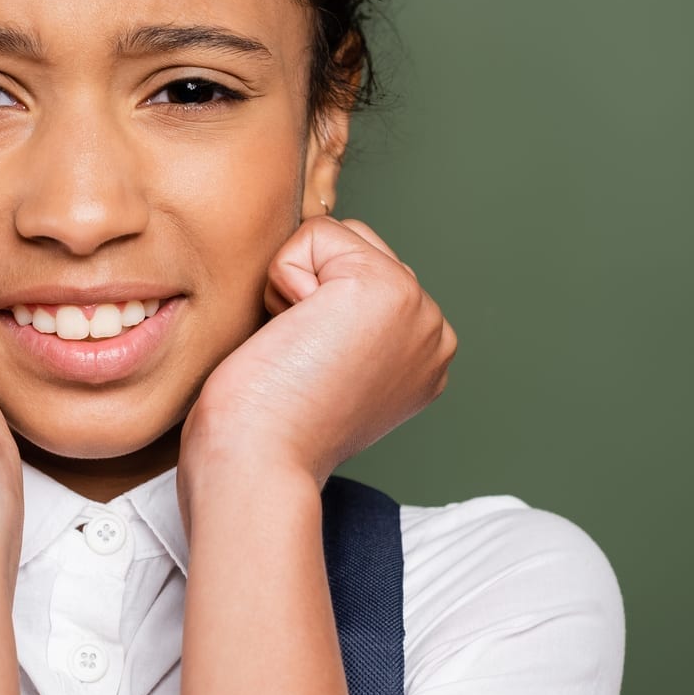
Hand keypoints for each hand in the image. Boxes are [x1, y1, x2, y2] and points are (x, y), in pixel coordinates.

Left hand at [179, 214, 455, 496]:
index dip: (315, 307)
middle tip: (301, 360)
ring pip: (335, 237)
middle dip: (308, 288)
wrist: (260, 460)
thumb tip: (317, 289)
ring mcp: (419, 308)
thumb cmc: (268, 427)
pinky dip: (283, 279)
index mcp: (425, 356)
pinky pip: (314, 234)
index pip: (365, 274)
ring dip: (294, 284)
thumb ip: (346, 329)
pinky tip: (295, 334)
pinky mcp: (386, 287)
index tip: (311, 371)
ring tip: (299, 347)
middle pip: (354, 246)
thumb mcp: (330, 372)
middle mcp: (433, 332)